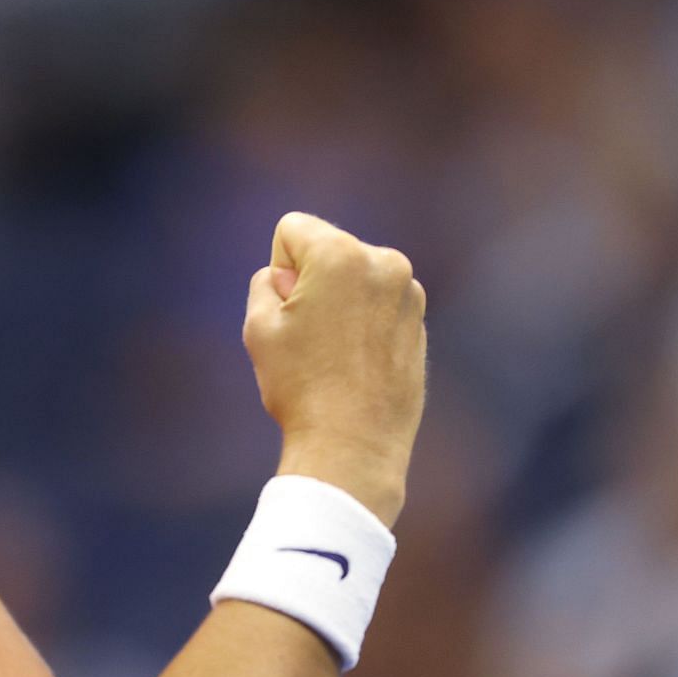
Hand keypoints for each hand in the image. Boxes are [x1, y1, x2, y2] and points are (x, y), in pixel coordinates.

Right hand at [242, 212, 426, 526]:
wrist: (354, 446)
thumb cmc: (301, 386)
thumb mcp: (259, 326)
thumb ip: (266, 283)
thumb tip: (289, 277)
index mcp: (341, 255)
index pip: (292, 230)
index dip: (278, 268)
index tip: (287, 309)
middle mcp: (384, 262)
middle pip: (327, 250)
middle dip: (311, 281)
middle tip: (307, 335)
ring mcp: (409, 294)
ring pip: (354, 278)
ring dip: (339, 302)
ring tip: (332, 353)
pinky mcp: (419, 322)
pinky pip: (378, 305)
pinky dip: (363, 323)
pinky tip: (354, 363)